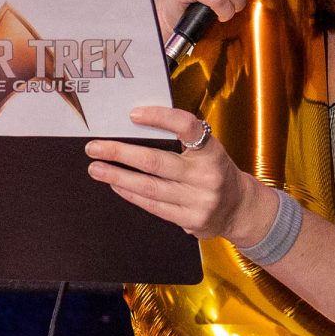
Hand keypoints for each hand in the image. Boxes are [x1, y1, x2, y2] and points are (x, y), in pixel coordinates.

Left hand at [85, 105, 276, 243]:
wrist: (240, 207)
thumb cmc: (215, 170)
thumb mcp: (208, 150)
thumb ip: (183, 141)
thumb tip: (137, 125)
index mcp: (212, 151)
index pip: (186, 127)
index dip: (159, 117)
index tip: (133, 114)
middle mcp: (206, 175)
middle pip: (155, 162)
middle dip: (120, 153)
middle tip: (94, 147)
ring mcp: (198, 201)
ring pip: (148, 187)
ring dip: (117, 176)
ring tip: (96, 168)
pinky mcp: (189, 220)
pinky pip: (152, 206)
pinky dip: (130, 193)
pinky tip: (116, 183)